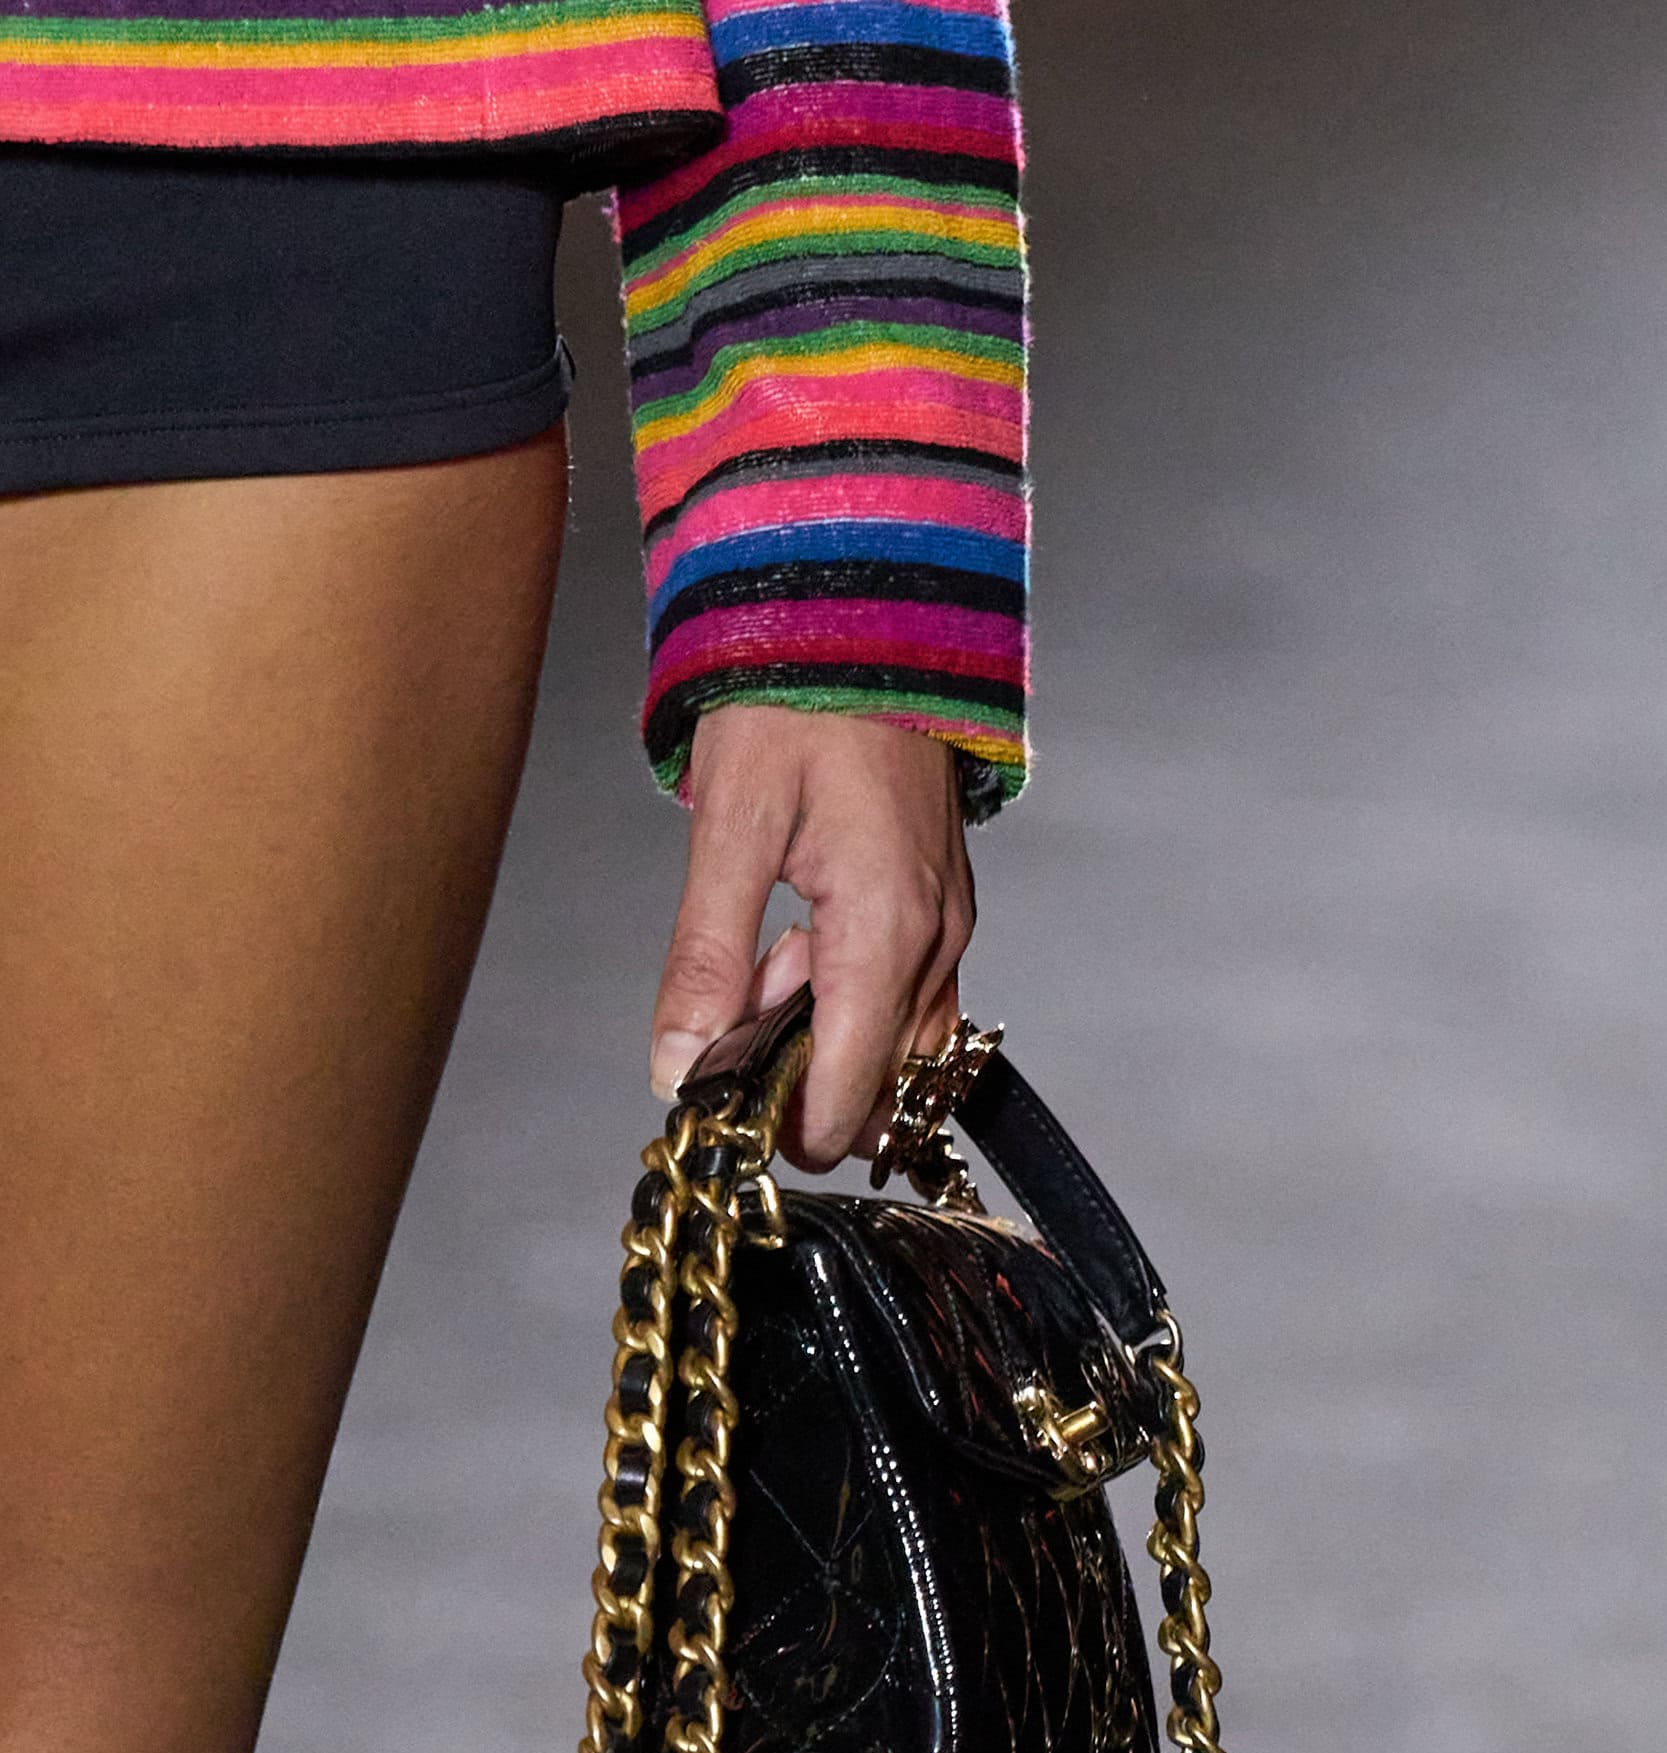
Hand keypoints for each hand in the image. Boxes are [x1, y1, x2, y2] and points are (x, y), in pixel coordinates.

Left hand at [649, 707, 975, 1170]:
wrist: (862, 610)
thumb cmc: (798, 697)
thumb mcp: (729, 826)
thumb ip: (705, 958)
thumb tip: (678, 1064)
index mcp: (884, 928)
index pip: (848, 1093)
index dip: (784, 1127)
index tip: (723, 1117)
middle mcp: (935, 940)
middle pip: (882, 1087)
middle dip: (801, 1085)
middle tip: (729, 1028)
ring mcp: (948, 925)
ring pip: (899, 1049)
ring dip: (825, 1043)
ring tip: (760, 969)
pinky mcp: (943, 907)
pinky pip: (907, 998)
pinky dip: (849, 1002)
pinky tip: (795, 949)